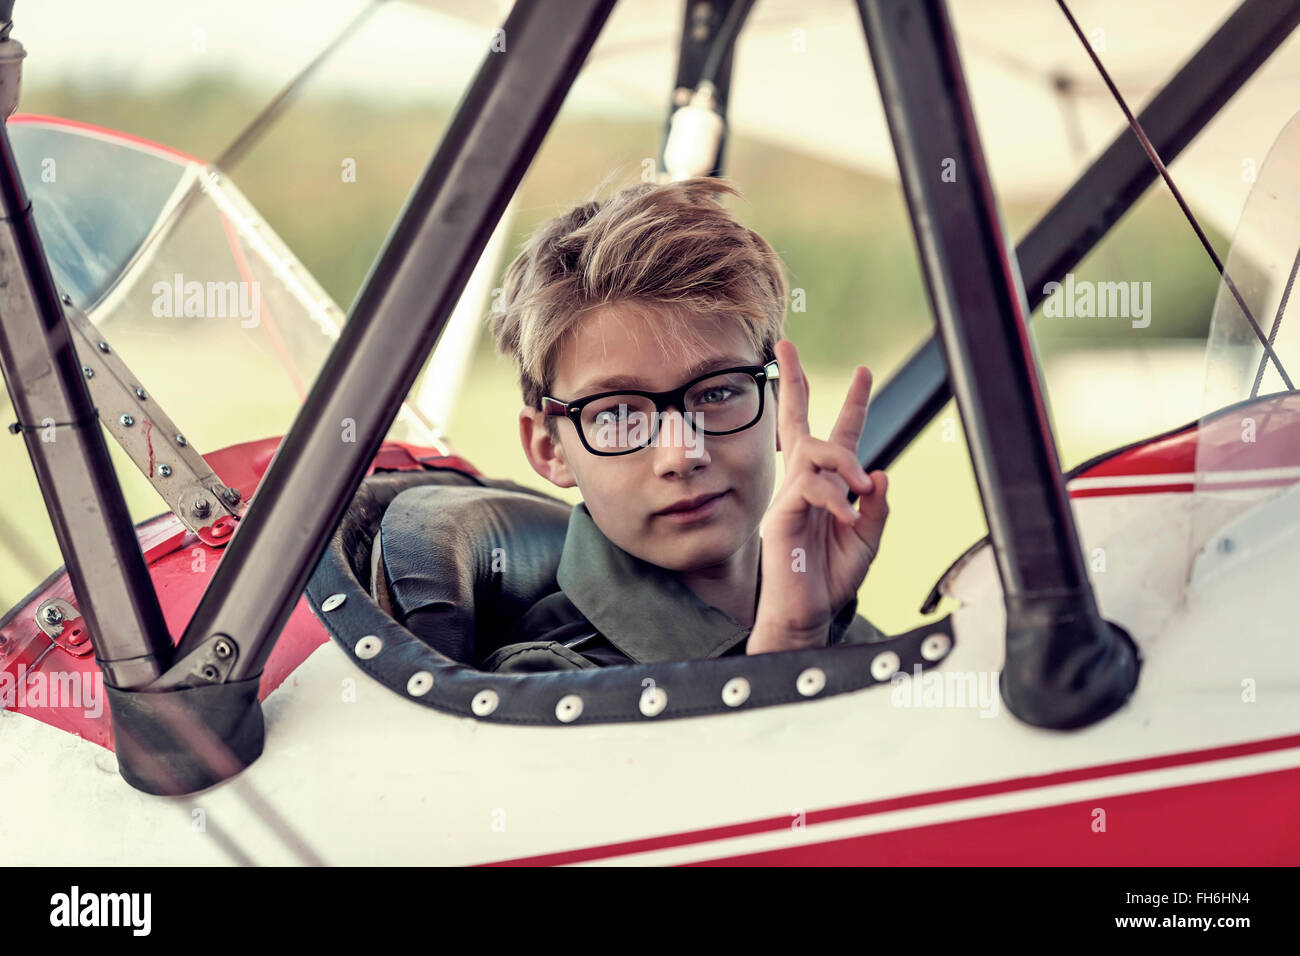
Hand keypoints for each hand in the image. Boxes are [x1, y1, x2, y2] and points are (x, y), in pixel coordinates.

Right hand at [747, 340, 888, 653]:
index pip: (838, 436)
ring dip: (843, 462)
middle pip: (796, 422)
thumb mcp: (868, 541)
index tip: (864, 371)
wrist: (806, 614)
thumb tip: (880, 473)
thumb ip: (876, 508)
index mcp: (828, 488)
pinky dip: (834, 498)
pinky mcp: (780, 517)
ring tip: (861, 488)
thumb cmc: (831, 580)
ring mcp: (788, 498)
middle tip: (786, 347)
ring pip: (812, 451)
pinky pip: (808, 488)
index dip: (852, 404)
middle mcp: (804, 485)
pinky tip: (847, 516)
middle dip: (792, 382)